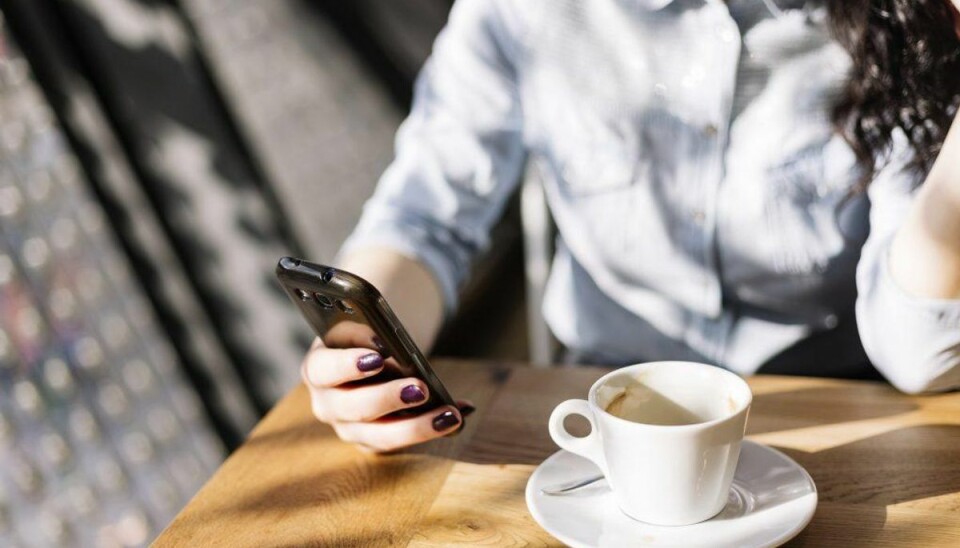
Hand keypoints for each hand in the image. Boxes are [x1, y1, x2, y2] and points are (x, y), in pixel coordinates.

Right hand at [301, 338, 472, 451]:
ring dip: (417, 426)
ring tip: (450, 414)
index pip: (323, 369)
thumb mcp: (361, 327)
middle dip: (388, 398)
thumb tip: (392, 347)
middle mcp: (327, 404)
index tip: (377, 359)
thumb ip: (370, 333)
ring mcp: (348, 428)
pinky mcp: (371, 442)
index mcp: (317, 369)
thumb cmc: (364, 339)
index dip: (348, 366)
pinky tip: (459, 415)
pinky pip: (401, 442)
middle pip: (353, 407)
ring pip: (380, 436)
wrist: (368, 355)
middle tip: (420, 388)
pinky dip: (431, 429)